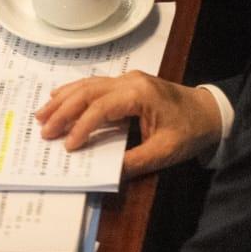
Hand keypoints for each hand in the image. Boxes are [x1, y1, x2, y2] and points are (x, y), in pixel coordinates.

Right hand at [35, 72, 222, 176]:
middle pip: (88, 91)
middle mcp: (130, 81)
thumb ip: (134, 161)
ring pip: (87, 84)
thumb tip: (106, 172)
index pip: (101, 108)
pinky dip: (74, 91)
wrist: (209, 111)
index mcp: (139, 94)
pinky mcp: (126, 82)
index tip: (67, 146)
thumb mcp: (165, 152)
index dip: (81, 126)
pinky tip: (58, 96)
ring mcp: (127, 79)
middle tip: (43, 129)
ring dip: (63, 99)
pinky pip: (94, 84)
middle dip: (63, 110)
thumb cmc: (189, 131)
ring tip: (41, 114)